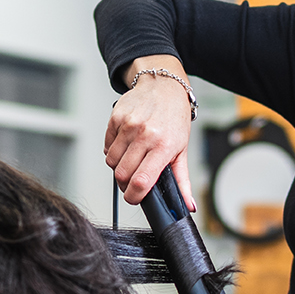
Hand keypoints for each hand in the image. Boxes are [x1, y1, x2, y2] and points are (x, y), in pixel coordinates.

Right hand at [104, 54, 194, 206]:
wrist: (163, 86)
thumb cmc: (174, 118)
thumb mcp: (182, 150)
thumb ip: (182, 181)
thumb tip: (187, 206)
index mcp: (163, 146)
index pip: (142, 181)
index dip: (134, 196)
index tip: (134, 198)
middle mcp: (145, 135)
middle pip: (122, 174)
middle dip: (125, 183)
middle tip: (133, 178)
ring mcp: (129, 126)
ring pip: (111, 162)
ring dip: (118, 166)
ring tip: (131, 158)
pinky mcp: (116, 118)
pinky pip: (107, 146)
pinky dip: (113, 150)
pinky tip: (125, 144)